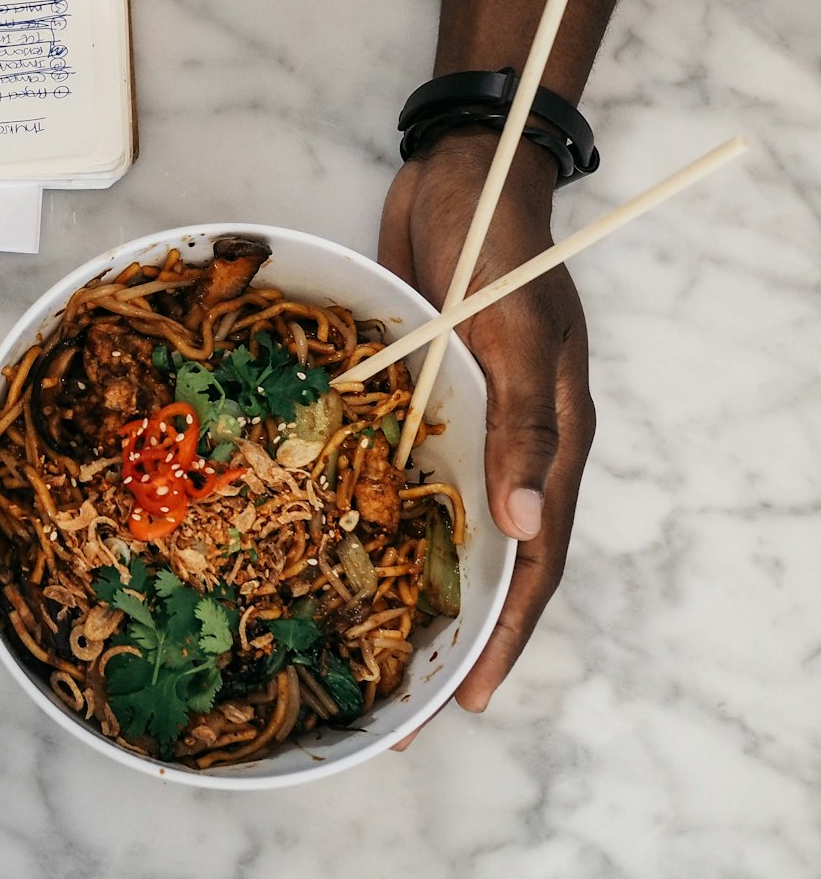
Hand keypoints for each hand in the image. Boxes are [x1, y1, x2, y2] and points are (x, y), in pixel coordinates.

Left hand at [378, 128, 595, 723]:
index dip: (504, 635)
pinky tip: (326, 551)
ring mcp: (463, 423)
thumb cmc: (497, 244)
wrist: (461, 173)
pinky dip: (372, 517)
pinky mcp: (417, 397)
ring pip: (439, 527)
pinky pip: (398, 475)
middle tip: (397, 705)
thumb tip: (525, 530)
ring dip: (407, 587)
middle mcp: (509, 445)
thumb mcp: (522, 333)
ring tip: (357, 650)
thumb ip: (529, 427)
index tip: (464, 699)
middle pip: (486, 562)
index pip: (534, 564)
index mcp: (551, 441)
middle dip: (449, 635)